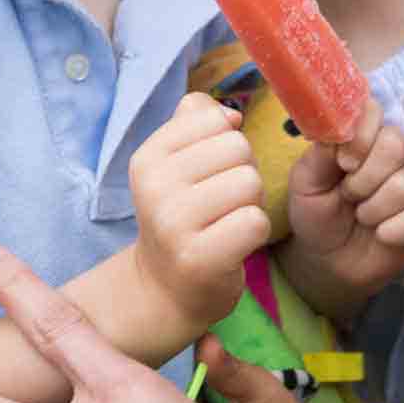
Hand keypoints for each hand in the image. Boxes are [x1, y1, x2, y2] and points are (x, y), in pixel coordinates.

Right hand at [129, 91, 271, 327]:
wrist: (164, 288)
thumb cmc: (180, 216)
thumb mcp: (175, 163)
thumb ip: (196, 122)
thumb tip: (231, 114)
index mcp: (147, 158)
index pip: (214, 119)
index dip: (226, 142)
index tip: (209, 172)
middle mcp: (154, 188)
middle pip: (237, 148)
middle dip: (242, 173)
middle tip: (221, 203)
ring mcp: (174, 225)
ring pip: (250, 182)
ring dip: (250, 203)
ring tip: (226, 222)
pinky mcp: (201, 258)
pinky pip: (256, 222)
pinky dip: (255, 232)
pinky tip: (232, 244)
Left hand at [283, 98, 403, 317]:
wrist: (328, 259)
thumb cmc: (317, 211)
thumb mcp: (306, 183)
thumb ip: (320, 154)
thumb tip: (339, 131)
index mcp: (366, 135)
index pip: (375, 112)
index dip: (360, 137)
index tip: (343, 163)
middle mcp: (397, 152)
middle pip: (397, 144)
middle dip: (365, 177)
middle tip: (349, 194)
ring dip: (375, 207)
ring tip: (361, 215)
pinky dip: (393, 230)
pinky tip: (381, 235)